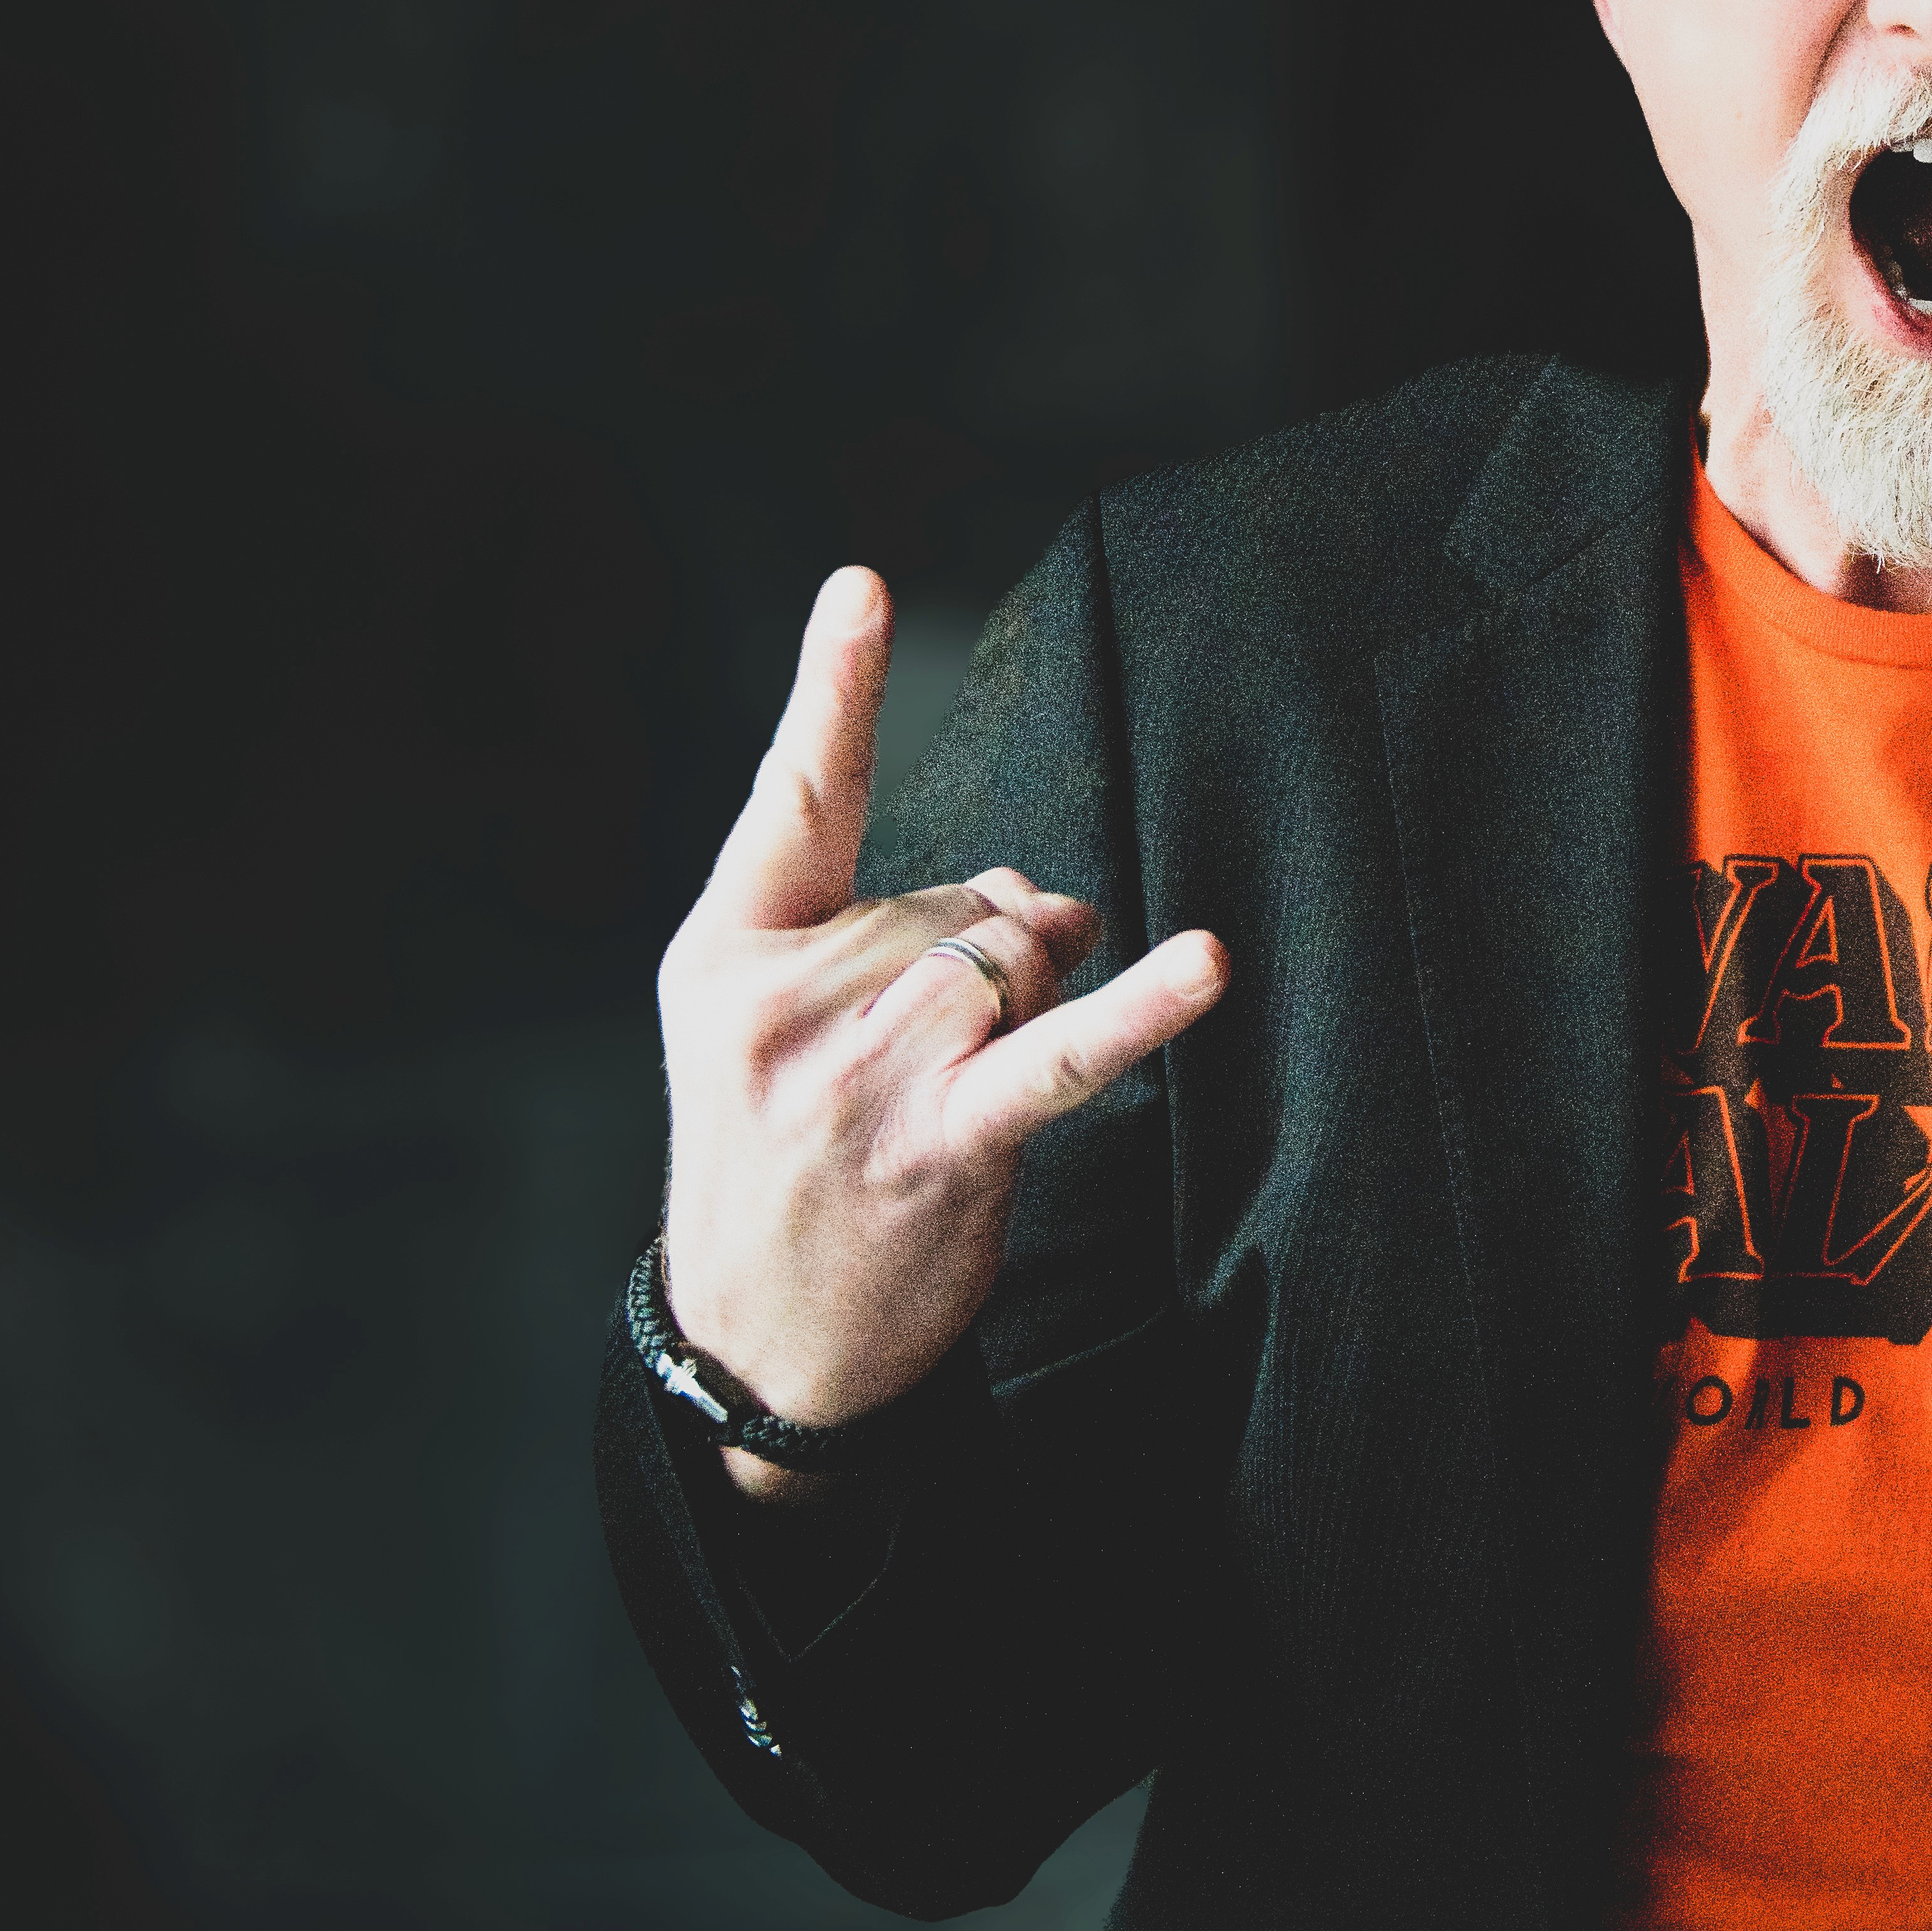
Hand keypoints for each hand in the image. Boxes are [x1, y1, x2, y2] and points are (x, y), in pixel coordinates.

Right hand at [655, 566, 1228, 1501]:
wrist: (756, 1344)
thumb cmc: (786, 1161)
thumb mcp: (782, 1027)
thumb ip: (905, 930)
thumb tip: (1049, 896)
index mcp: (727, 957)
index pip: (795, 799)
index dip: (834, 687)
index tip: (862, 586)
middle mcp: (784, 1004)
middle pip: (960, 896)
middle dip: (993, 952)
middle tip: (929, 1057)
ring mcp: (861, 1076)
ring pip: (1014, 951)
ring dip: (1039, 993)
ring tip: (971, 1077)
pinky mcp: (942, 1144)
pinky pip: (1059, 1051)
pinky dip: (1140, 1008)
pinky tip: (1205, 965)